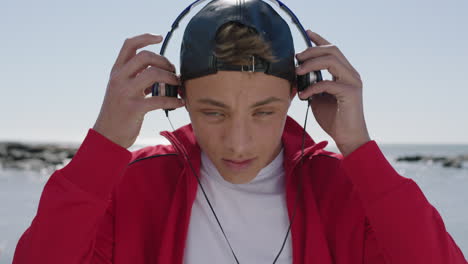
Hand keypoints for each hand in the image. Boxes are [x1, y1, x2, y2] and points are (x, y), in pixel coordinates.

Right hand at [93, 33, 184, 148]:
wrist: (107, 136)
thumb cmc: (119, 112)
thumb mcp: (123, 90)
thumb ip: (137, 78)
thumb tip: (162, 71)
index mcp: (117, 72)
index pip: (129, 45)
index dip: (145, 37)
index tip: (160, 37)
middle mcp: (119, 79)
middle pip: (145, 56)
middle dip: (164, 61)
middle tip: (173, 71)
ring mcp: (125, 93)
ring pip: (153, 74)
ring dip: (171, 78)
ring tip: (178, 85)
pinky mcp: (134, 108)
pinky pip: (159, 99)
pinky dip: (174, 100)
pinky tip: (180, 103)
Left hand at [295, 30, 370, 156]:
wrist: (348, 138)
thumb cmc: (334, 118)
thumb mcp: (318, 98)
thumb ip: (312, 84)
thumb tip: (297, 75)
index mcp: (344, 73)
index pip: (333, 50)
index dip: (320, 40)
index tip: (307, 33)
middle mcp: (351, 74)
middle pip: (332, 51)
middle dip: (312, 51)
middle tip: (297, 58)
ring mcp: (353, 82)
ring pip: (332, 61)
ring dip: (311, 64)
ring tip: (297, 72)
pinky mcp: (351, 93)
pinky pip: (328, 83)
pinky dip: (312, 87)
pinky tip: (303, 95)